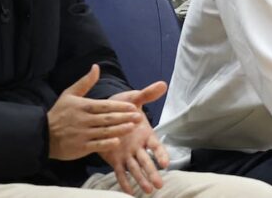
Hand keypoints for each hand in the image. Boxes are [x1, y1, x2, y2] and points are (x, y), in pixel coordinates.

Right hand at [47, 64, 142, 160]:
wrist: (41, 136)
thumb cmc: (58, 114)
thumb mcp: (69, 94)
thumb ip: (85, 82)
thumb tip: (96, 67)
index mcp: (83, 106)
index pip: (105, 106)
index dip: (119, 106)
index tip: (132, 106)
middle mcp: (83, 120)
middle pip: (108, 118)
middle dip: (124, 117)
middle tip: (139, 116)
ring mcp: (82, 134)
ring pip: (105, 131)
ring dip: (120, 129)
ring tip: (133, 126)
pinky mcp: (80, 147)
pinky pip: (96, 145)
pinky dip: (107, 143)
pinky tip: (118, 141)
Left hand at [98, 81, 168, 195]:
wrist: (105, 111)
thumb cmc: (123, 105)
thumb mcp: (134, 98)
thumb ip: (147, 94)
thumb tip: (163, 84)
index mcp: (145, 133)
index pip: (156, 146)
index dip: (161, 154)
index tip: (166, 163)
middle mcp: (138, 146)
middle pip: (147, 162)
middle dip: (153, 173)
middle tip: (159, 185)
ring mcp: (127, 154)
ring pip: (136, 169)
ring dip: (142, 180)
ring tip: (149, 191)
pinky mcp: (115, 159)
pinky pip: (120, 172)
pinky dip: (125, 182)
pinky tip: (130, 192)